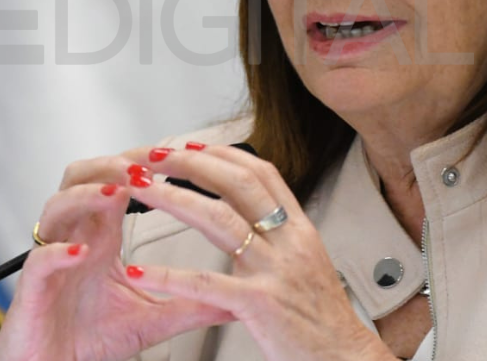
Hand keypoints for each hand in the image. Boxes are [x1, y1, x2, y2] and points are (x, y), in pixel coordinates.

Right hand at [0, 151, 234, 360]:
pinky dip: (58, 251)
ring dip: (85, 196)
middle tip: (143, 164)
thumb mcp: (152, 318)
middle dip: (111, 164)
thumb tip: (238, 299)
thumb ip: (192, 303)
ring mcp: (51, 258)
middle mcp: (73, 237)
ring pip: (56, 207)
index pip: (115, 182)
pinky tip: (80, 252)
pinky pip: (40, 259)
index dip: (139, 164)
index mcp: (99, 236)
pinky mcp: (33, 288)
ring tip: (116, 194)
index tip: (173, 156)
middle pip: (80, 178)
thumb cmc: (90, 338)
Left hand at [121, 144, 394, 360]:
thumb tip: (250, 217)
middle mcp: (288, 243)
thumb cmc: (323, 321)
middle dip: (191, 164)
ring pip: (218, 219)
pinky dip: (167, 276)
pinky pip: (203, 284)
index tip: (192, 147)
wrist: (347, 359)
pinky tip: (139, 270)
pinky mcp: (259, 304)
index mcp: (299, 231)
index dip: (224, 155)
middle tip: (155, 157)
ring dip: (173, 199)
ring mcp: (274, 271)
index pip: (262, 174)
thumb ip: (279, 239)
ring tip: (142, 189)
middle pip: (236, 184)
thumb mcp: (307, 265)